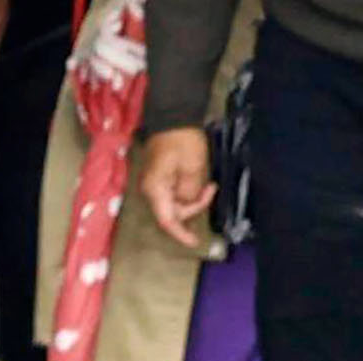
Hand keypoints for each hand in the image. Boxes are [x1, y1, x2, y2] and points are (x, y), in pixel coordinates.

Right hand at [135, 123, 212, 248]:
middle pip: (172, 212)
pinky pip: (174, 193)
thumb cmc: (182, 140)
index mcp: (156, 189)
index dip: (181, 234)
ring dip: (192, 199)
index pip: (167, 220)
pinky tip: (198, 180)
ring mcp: (154, 184)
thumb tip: (189, 203)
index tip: (195, 242)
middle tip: (211, 190)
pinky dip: (188, 192)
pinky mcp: (160, 177)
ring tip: (208, 183)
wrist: (173, 116)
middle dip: (193, 208)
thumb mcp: (193, 167)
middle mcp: (151, 190)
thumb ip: (191, 192)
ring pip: (174, 203)